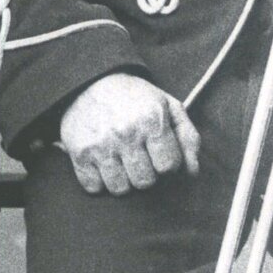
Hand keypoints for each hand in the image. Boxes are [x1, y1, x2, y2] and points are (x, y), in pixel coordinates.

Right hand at [57, 73, 200, 195]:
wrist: (90, 82)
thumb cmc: (136, 99)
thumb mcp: (168, 107)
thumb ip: (188, 138)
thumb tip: (193, 173)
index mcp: (151, 119)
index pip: (169, 166)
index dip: (167, 162)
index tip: (159, 152)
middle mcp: (126, 132)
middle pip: (145, 182)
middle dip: (146, 173)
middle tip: (139, 156)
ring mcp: (100, 145)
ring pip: (120, 189)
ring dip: (123, 180)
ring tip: (121, 160)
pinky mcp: (79, 154)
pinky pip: (94, 188)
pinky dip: (99, 180)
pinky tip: (103, 162)